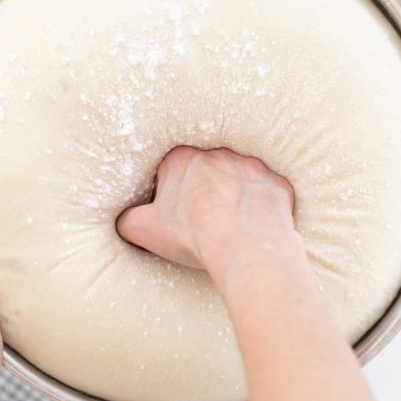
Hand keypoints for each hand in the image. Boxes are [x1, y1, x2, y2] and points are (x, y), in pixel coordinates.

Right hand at [116, 145, 300, 278]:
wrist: (246, 246)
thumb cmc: (193, 235)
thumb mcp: (145, 230)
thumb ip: (128, 220)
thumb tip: (124, 220)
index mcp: (181, 159)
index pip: (170, 170)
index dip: (171, 193)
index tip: (175, 213)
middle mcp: (217, 155)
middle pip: (206, 171)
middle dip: (204, 191)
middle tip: (203, 220)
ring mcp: (250, 166)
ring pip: (238, 178)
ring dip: (234, 196)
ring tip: (231, 224)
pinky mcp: (276, 183)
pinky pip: (267, 191)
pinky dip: (262, 205)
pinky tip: (255, 226)